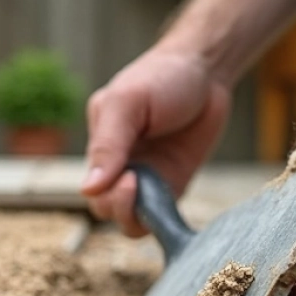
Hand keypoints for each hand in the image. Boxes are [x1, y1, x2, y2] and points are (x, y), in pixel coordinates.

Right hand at [81, 49, 231, 236]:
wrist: (207, 71)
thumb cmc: (161, 77)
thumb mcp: (127, 103)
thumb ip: (108, 145)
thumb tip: (88, 188)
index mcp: (101, 146)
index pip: (92, 189)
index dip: (106, 193)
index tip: (129, 177)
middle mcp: (121, 166)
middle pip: (106, 208)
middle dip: (118, 206)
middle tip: (138, 182)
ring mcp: (148, 179)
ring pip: (130, 220)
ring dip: (137, 217)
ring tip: (153, 192)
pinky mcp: (173, 186)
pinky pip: (160, 217)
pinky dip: (161, 223)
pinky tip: (168, 211)